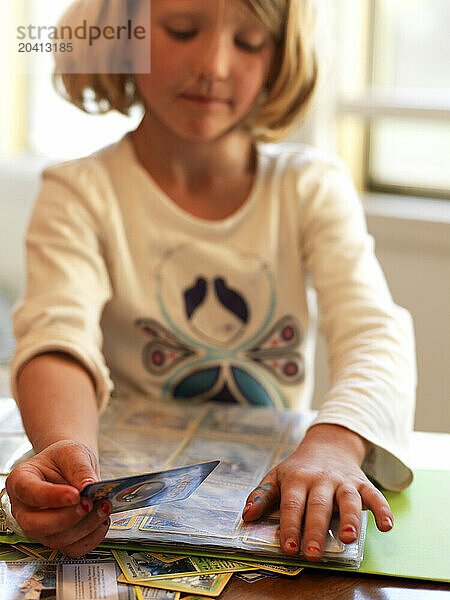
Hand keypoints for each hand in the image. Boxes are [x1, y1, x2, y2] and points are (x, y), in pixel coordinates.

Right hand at [5, 440, 110, 557]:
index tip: (75, 495)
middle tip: (90, 503)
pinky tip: (103, 521)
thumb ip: (79, 467)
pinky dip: (90, 538)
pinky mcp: (58, 538)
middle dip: (66, 518)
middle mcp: (24, 509)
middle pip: (36, 525)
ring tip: (104, 508)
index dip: (50, 497)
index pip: (28, 492)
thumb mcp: (72, 452)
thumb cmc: (64, 459)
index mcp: (20, 481)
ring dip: (84, 527)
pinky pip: (72, 548)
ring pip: (55, 539)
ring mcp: (40, 528)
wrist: (70, 468)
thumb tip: (89, 485)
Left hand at [242, 424, 393, 560]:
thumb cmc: (298, 468)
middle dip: (315, 530)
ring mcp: (343, 480)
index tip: (288, 548)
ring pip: (347, 499)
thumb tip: (246, 516)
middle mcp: (320, 479)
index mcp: (296, 478)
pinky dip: (382, 509)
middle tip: (311, 554)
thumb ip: (261, 496)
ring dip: (349, 518)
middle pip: (318, 505)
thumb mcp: (276, 476)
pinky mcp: (362, 482)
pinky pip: (374, 494)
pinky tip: (386, 526)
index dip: (290, 526)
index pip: (292, 504)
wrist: (327, 444)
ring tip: (348, 539)